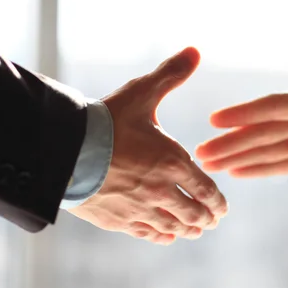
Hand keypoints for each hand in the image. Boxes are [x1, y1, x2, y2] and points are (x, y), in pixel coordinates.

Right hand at [69, 47, 227, 244]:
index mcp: (173, 162)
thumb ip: (171, 74)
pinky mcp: (117, 220)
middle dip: (206, 219)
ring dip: (187, 230)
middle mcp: (160, 190)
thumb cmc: (105, 120)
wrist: (65, 149)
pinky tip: (165, 236)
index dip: (217, 203)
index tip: (222, 209)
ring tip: (194, 231)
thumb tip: (195, 50)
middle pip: (192, 214)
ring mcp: (139, 208)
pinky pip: (146, 233)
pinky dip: (160, 236)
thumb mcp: (142, 94)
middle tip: (211, 221)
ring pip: (172, 227)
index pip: (206, 191)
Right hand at [196, 64, 287, 179]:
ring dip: (235, 155)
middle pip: (260, 131)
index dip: (246, 114)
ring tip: (207, 163)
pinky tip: (234, 173)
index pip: (275, 108)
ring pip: (263, 149)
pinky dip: (256, 169)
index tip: (217, 120)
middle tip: (199, 152)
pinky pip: (278, 166)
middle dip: (230, 141)